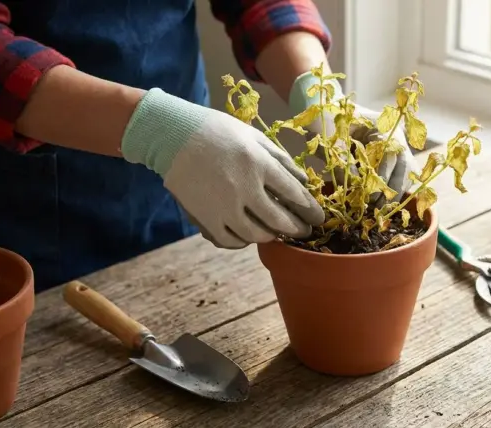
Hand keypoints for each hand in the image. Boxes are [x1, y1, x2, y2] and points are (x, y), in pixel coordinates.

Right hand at [120, 89, 324, 248]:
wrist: (172, 136)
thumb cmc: (217, 132)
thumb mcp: (253, 137)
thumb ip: (281, 159)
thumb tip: (304, 181)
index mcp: (259, 163)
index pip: (295, 195)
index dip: (311, 210)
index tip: (318, 218)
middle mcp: (244, 188)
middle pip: (280, 220)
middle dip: (297, 229)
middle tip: (304, 231)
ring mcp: (223, 206)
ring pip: (257, 235)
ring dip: (271, 236)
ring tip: (276, 232)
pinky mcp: (205, 218)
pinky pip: (231, 241)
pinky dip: (243, 241)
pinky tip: (248, 234)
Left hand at [289, 75, 418, 205]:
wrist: (326, 112)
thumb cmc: (328, 122)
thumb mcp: (331, 140)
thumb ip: (343, 161)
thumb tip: (356, 188)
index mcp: (383, 126)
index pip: (390, 155)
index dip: (382, 178)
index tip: (370, 196)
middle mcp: (395, 136)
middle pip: (405, 167)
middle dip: (392, 190)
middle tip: (377, 209)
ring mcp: (397, 147)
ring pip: (407, 174)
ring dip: (395, 193)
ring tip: (379, 210)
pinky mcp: (393, 159)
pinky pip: (401, 177)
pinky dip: (394, 191)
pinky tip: (382, 204)